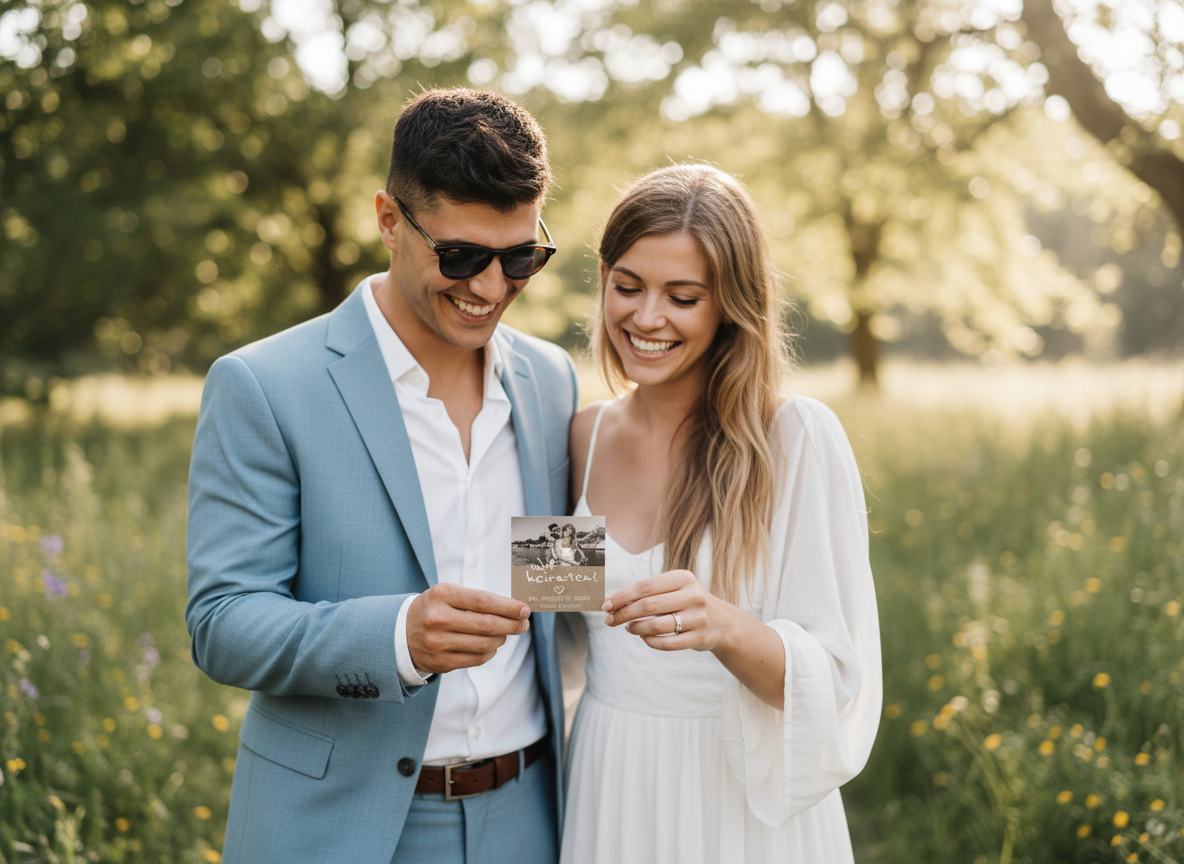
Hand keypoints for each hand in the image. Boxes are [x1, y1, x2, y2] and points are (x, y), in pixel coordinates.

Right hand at [407, 583, 530, 673]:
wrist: (400, 632)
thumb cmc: (434, 608)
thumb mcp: (448, 594)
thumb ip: (478, 599)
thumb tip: (515, 610)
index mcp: (442, 595)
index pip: (484, 601)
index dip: (509, 607)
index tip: (525, 609)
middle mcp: (438, 619)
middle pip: (487, 624)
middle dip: (512, 624)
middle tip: (524, 624)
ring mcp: (437, 643)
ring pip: (484, 644)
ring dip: (502, 639)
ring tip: (505, 633)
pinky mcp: (440, 662)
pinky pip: (476, 659)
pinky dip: (490, 652)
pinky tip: (491, 646)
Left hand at [601, 570, 732, 652]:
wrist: (722, 622)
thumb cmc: (688, 602)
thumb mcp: (675, 589)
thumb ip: (649, 593)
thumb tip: (613, 603)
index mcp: (683, 578)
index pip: (644, 586)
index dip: (621, 596)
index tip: (605, 605)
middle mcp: (692, 595)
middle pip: (648, 605)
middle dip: (623, 614)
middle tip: (609, 620)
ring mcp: (698, 617)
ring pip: (657, 626)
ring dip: (636, 628)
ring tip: (628, 628)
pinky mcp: (700, 638)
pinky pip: (667, 643)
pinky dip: (650, 641)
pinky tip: (644, 637)